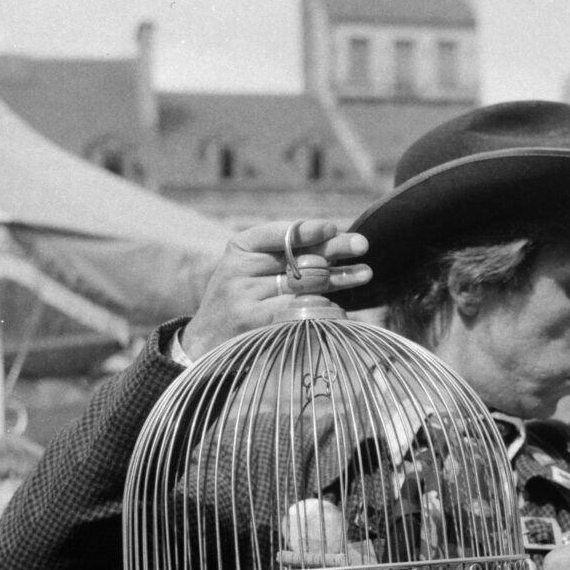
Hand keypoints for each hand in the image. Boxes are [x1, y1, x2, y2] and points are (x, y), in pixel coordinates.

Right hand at [179, 220, 371, 359]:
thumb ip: (284, 255)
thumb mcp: (250, 269)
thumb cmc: (239, 299)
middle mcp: (239, 269)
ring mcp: (246, 298)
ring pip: (302, 285)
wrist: (205, 341)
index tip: (333, 228)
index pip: (278, 233)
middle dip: (334, 251)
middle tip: (362, 246)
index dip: (307, 230)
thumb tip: (335, 241)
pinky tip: (343, 309)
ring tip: (364, 274)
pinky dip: (324, 310)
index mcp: (239, 248)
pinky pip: (299, 312)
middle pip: (297, 257)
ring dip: (338, 279)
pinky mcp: (255, 323)